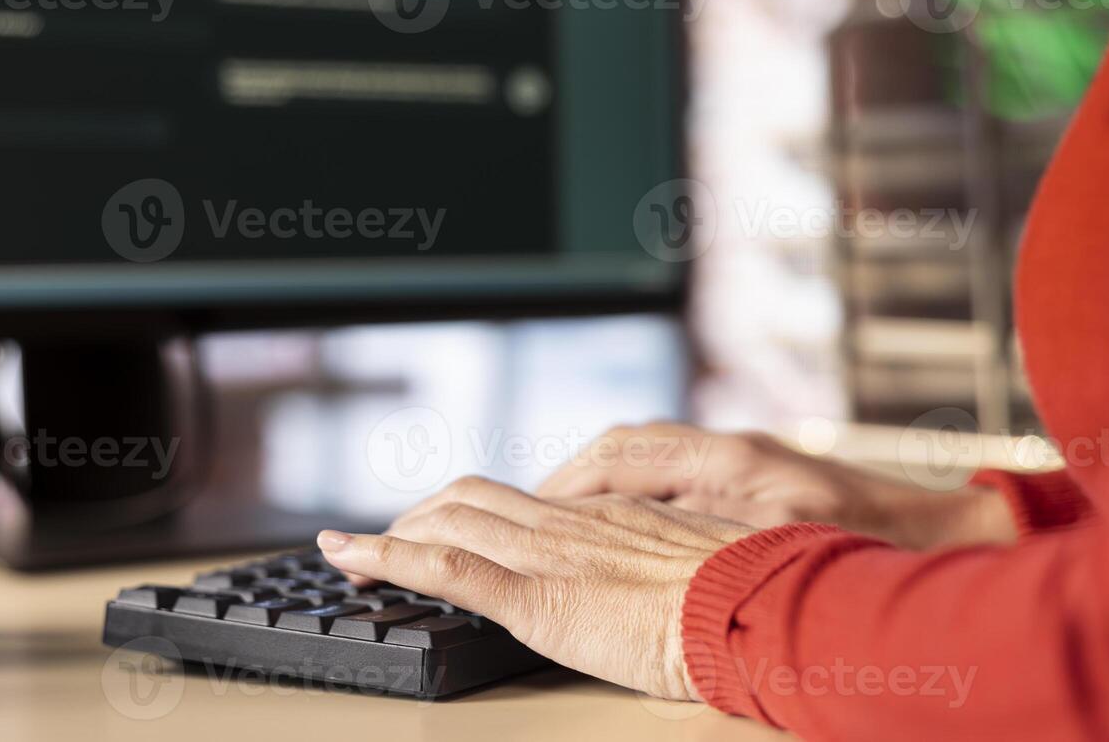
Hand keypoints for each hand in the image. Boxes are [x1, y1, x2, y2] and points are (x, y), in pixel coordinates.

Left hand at [316, 475, 754, 700]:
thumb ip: (660, 565)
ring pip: (447, 523)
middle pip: (468, 499)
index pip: (517, 501)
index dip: (467, 510)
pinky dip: (388, 559)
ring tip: (356, 552)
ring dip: (393, 536)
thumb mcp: (696, 565)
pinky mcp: (536, 598)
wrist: (756, 607)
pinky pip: (447, 569)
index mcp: (602, 515)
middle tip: (389, 539)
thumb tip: (662, 582)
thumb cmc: (742, 595)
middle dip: (419, 517)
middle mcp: (566, 522)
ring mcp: (547, 554)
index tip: (446, 525)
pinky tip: (352, 560)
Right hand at [536, 423, 1014, 550]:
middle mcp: (732, 449)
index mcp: (729, 457)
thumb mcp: (781, 544)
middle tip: (536, 510)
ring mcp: (747, 461)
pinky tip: (636, 525)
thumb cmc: (870, 546)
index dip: (571, 481)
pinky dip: (643, 494)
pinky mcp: (763, 479)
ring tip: (572, 518)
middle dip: (576, 478)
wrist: (943, 538)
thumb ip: (709, 534)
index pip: (624, 452)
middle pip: (629, 448)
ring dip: (607, 484)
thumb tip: (638, 532)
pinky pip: (680, 474)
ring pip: (652, 457)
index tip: (535, 505)